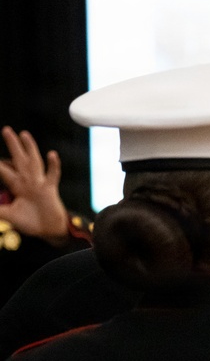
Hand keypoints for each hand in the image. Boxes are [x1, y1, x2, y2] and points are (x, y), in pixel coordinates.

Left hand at [0, 126, 69, 243]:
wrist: (49, 231)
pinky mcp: (50, 189)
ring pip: (34, 162)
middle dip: (13, 145)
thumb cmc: (31, 223)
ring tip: (25, 134)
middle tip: (6, 130)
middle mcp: (28, 181)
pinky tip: (52, 154)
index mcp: (17, 186)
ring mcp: (40, 184)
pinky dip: (53, 165)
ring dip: (30, 148)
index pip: (4, 170)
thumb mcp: (8, 215)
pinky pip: (52, 175)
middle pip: (19, 159)